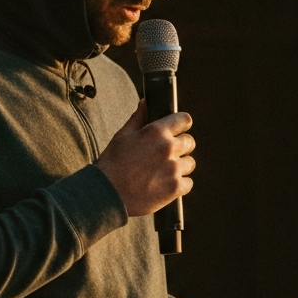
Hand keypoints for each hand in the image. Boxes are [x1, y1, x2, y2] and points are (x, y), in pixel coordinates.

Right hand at [96, 101, 195, 215]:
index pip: (184, 120)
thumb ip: (138, 118)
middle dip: (180, 147)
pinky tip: (164, 185)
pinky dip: (179, 184)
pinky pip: (188, 183)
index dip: (182, 124)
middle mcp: (168, 148)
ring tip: (162, 172)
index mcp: (156, 132)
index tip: (179, 130)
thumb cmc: (112, 164)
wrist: (107, 195)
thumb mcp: (122, 136)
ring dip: (180, 167)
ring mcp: (173, 169)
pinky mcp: (175, 188)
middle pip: (189, 142)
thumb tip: (145, 102)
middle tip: (165, 156)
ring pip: (190, 163)